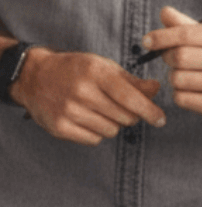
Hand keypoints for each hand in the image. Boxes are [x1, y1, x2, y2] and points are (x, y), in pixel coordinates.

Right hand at [13, 48, 163, 145]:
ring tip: (104, 110)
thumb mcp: (105, 67)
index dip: (149, 109)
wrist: (36, 77)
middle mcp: (82, 92)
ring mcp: (69, 111)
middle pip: (124, 116)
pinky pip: (93, 139)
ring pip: (111, 130)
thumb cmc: (76, 70)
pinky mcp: (59, 128)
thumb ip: (132, 80)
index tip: (161, 119)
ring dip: (115, 123)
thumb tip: (156, 89)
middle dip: (132, 115)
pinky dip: (98, 132)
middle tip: (126, 108)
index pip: (129, 97)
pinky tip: (91, 118)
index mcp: (97, 73)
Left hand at [143, 6, 201, 122]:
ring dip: (174, 77)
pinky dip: (180, 93)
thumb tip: (164, 12)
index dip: (162, 37)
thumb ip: (186, 25)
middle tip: (170, 57)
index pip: (186, 34)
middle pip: (179, 57)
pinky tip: (192, 89)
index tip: (147, 41)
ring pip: (177, 79)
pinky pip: (181, 99)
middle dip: (168, 57)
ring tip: (185, 74)